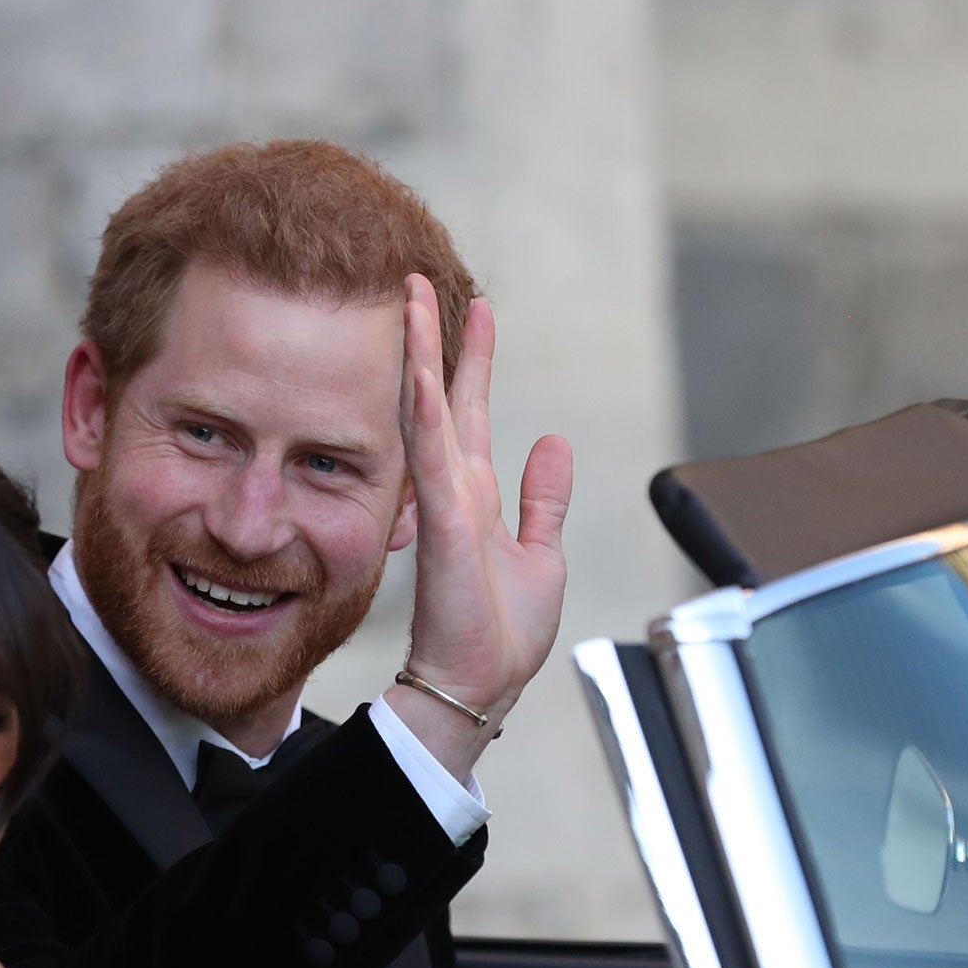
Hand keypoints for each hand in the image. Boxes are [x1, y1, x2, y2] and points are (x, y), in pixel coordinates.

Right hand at [391, 274, 572, 774]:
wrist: (477, 686)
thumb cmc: (503, 635)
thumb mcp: (542, 554)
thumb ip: (544, 499)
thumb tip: (554, 443)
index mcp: (477, 497)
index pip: (470, 413)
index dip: (473, 360)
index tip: (474, 309)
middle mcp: (454, 492)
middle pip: (442, 398)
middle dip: (434, 339)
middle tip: (420, 281)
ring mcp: (444, 505)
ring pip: (428, 414)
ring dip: (421, 357)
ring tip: (413, 302)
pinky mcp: (444, 527)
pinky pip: (432, 458)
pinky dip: (426, 413)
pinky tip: (422, 372)